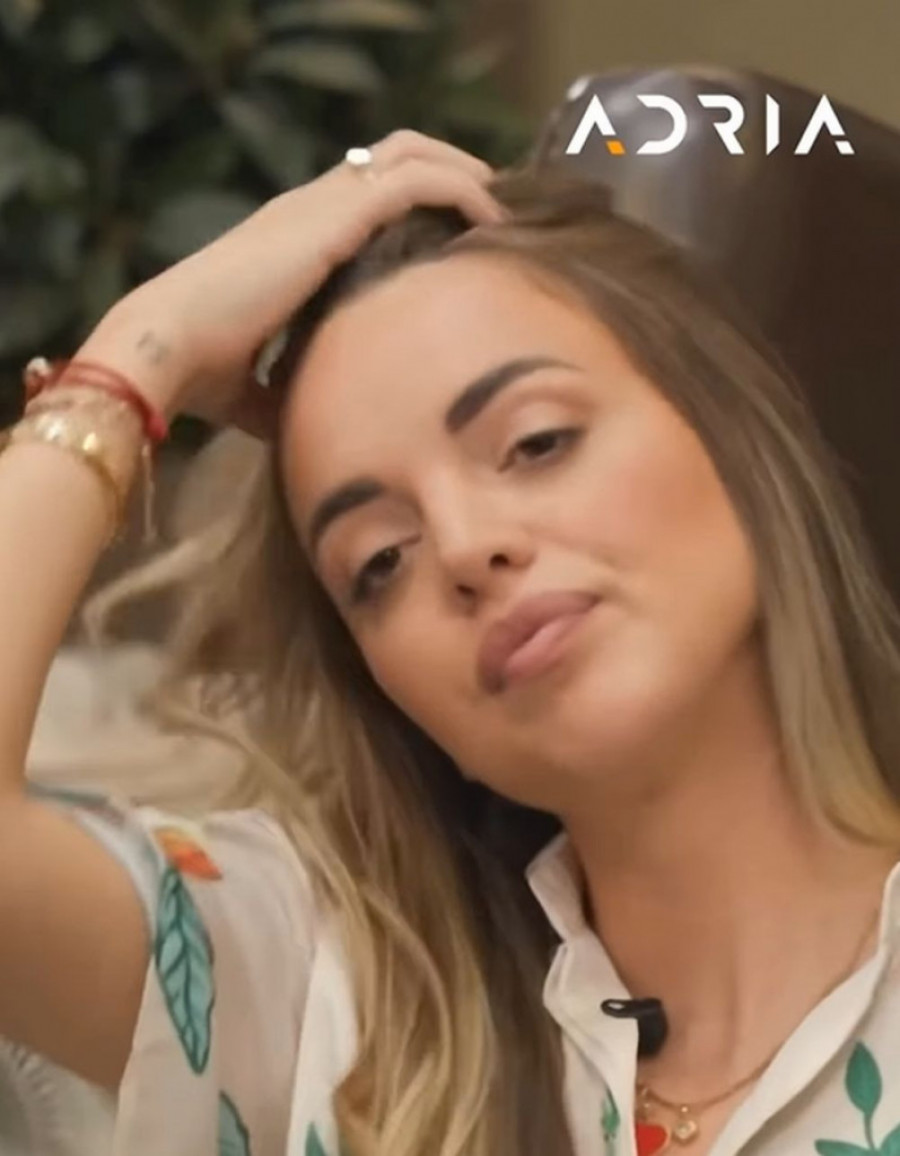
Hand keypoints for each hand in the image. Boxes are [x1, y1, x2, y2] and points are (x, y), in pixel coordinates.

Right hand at [77, 131, 503, 437]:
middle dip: (448, 171)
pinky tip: (490, 220)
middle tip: (491, 209)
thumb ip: (295, 392)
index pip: (362, 192)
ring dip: (462, 172)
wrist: (166, 349)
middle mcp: (307, 207)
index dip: (413, 199)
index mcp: (292, 237)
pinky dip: (458, 190)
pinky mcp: (331, 216)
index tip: (457, 232)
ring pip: (409, 153)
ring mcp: (318, 204)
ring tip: (501, 207)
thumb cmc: (202, 371)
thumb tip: (319, 428)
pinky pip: (413, 181)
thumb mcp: (261, 388)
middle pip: (393, 154)